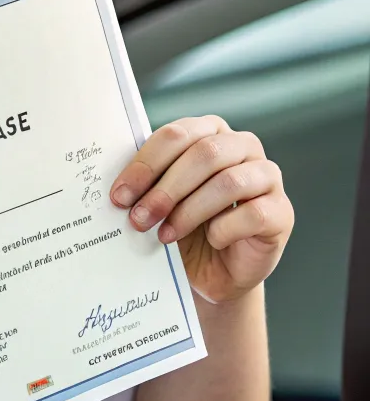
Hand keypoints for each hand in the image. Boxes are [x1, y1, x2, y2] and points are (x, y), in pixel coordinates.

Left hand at [109, 116, 293, 303]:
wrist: (212, 269)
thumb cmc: (183, 224)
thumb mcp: (159, 198)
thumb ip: (146, 181)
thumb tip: (119, 187)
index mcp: (208, 131)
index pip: (176, 135)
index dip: (145, 164)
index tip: (120, 195)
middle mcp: (242, 145)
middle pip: (203, 154)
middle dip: (165, 189)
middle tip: (139, 218)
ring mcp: (267, 176)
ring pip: (228, 182)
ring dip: (189, 211)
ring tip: (165, 234)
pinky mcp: (282, 211)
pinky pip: (252, 214)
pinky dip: (224, 230)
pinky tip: (211, 241)